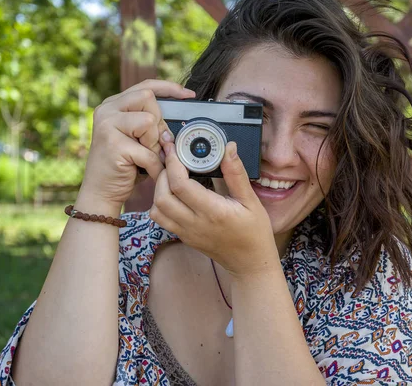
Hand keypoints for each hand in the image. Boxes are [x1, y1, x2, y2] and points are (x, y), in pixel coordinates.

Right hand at [79, 80, 195, 209]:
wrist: (101, 192)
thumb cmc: (125, 166)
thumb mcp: (139, 139)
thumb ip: (153, 125)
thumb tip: (180, 121)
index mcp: (114, 105)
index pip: (145, 86)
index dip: (169, 88)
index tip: (189, 96)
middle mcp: (107, 110)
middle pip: (148, 98)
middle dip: (159, 123)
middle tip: (154, 144)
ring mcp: (107, 125)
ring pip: (149, 120)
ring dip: (155, 144)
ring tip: (147, 157)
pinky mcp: (113, 144)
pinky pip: (148, 150)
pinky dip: (154, 165)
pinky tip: (148, 172)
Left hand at [149, 141, 278, 277]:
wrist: (250, 263)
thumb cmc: (254, 232)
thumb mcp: (251, 201)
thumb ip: (236, 174)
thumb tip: (228, 148)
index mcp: (213, 212)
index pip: (181, 186)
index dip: (173, 163)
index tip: (174, 148)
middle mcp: (195, 224)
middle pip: (162, 196)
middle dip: (163, 173)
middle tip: (172, 159)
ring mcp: (186, 233)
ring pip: (157, 209)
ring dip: (159, 189)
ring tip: (172, 175)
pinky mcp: (183, 237)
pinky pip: (162, 219)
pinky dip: (160, 202)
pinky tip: (174, 193)